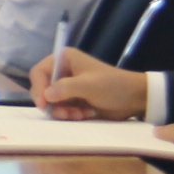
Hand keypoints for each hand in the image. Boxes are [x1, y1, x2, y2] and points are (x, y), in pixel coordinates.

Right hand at [30, 46, 147, 119]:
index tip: (44, 104)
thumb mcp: (89, 85)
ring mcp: (68, 86)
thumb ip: (65, 88)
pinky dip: (71, 114)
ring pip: (52, 102)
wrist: (135, 99)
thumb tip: (45, 95)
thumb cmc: (113, 86)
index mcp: (64, 60)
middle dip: (54, 104)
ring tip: (80, 114)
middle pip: (43, 89)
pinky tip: (85, 114)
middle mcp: (63, 71)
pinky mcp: (74, 99)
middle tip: (66, 114)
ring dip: (64, 111)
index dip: (38, 88)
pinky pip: (62, 109)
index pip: (39, 72)